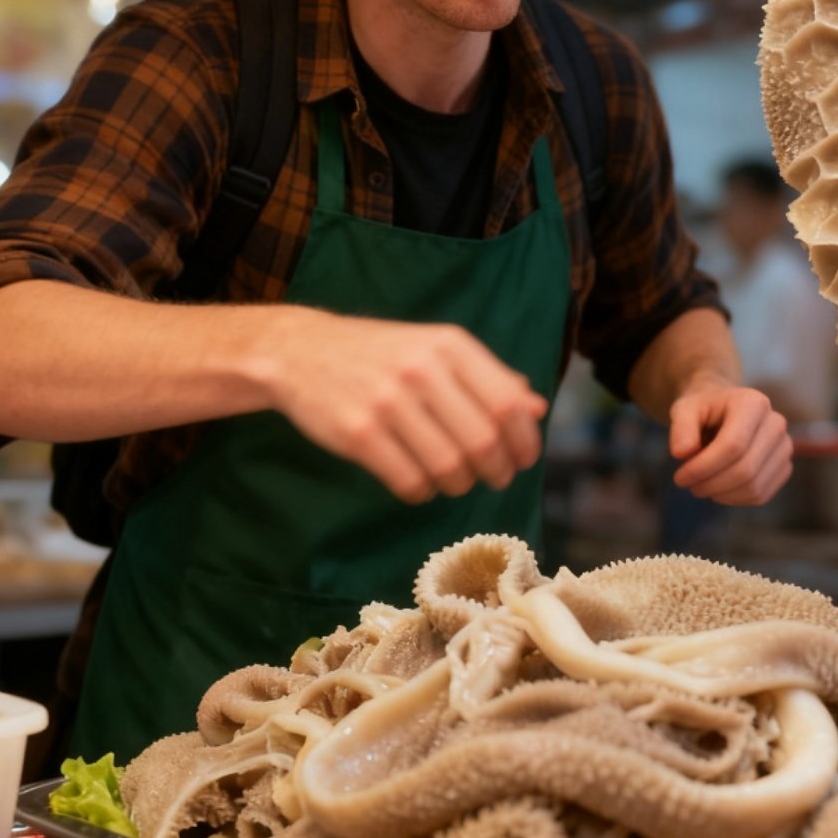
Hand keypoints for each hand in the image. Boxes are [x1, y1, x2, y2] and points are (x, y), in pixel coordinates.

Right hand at [263, 308, 548, 502]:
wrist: (300, 351)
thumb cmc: (380, 354)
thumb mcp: (436, 349)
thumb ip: (488, 377)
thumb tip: (537, 408)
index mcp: (449, 345)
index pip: (507, 404)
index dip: (524, 440)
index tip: (523, 458)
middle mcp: (421, 369)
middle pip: (483, 441)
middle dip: (496, 470)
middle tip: (492, 478)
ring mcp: (387, 402)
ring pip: (449, 467)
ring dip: (458, 484)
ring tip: (453, 480)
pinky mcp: (357, 433)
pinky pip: (409, 482)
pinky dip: (423, 492)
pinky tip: (420, 483)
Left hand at [668, 383, 791, 505]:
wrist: (722, 410)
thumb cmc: (702, 410)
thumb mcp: (683, 410)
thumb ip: (680, 428)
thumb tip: (682, 453)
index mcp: (753, 404)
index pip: (733, 446)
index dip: (703, 468)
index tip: (680, 478)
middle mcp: (775, 423)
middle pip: (745, 469)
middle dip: (711, 484)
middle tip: (688, 485)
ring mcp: (784, 446)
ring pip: (754, 487)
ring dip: (721, 494)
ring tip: (701, 486)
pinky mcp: (784, 467)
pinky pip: (760, 495)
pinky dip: (735, 499)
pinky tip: (718, 490)